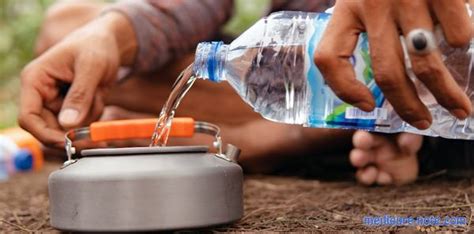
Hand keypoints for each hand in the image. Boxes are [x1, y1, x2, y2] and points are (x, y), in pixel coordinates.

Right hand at [19, 12, 136, 146]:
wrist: (108, 42)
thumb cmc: (96, 46)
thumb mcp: (91, 67)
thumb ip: (80, 95)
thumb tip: (68, 124)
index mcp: (35, 80)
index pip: (28, 117)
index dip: (44, 134)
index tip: (67, 142)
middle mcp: (41, 93)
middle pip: (48, 128)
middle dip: (73, 130)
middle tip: (95, 132)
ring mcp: (56, 101)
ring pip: (68, 127)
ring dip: (87, 117)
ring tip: (98, 93)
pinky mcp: (71, 105)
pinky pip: (82, 122)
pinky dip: (94, 114)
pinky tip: (99, 95)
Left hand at [314, 0, 471, 128]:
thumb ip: (359, 27)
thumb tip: (372, 82)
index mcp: (346, 7)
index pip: (328, 57)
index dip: (343, 89)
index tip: (367, 105)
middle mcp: (372, 4)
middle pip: (387, 72)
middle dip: (408, 105)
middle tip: (423, 123)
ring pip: (426, 62)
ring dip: (445, 93)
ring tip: (459, 108)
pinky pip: (457, 31)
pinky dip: (462, 45)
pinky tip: (462, 50)